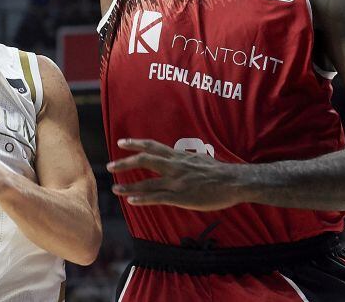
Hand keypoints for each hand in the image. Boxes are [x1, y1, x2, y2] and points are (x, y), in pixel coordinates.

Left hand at [107, 138, 245, 210]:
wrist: (233, 182)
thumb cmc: (218, 172)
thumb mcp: (198, 158)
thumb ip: (183, 158)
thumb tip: (175, 156)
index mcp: (178, 156)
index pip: (153, 146)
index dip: (136, 143)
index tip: (121, 142)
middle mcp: (174, 166)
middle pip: (145, 161)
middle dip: (125, 163)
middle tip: (110, 166)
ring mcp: (177, 182)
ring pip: (148, 182)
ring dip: (129, 186)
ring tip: (114, 188)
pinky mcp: (181, 197)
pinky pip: (158, 198)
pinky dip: (143, 199)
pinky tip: (131, 201)